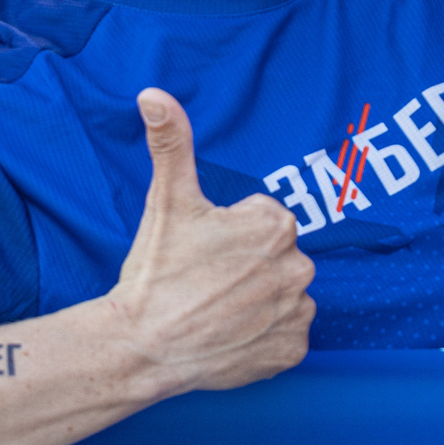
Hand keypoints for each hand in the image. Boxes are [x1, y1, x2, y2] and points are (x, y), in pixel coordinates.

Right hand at [106, 89, 313, 393]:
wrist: (143, 345)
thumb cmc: (157, 273)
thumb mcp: (166, 201)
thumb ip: (171, 142)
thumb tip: (154, 93)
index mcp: (276, 226)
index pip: (263, 221)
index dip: (230, 234)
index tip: (203, 251)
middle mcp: (299, 268)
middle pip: (277, 258)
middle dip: (248, 266)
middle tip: (206, 281)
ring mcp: (297, 313)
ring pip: (283, 294)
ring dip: (259, 300)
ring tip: (215, 308)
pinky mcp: (292, 351)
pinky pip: (286, 334)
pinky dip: (264, 335)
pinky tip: (230, 334)